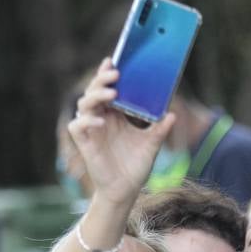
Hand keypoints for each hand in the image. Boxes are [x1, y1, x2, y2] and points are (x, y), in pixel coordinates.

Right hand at [68, 59, 175, 205]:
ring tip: (112, 95)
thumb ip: (160, 129)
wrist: (126, 190)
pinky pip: (77, 126)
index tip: (114, 61)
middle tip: (115, 74)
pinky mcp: (84, 142)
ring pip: (84, 103)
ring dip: (96, 96)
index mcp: (115, 114)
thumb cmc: (136, 166)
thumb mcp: (152, 145)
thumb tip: (172, 114)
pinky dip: (87, 120)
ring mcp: (91, 129)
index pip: (108, 88)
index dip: (107, 74)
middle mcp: (101, 118)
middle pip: (94, 90)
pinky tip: (101, 121)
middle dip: (101, 79)